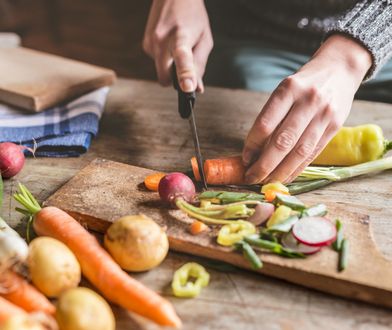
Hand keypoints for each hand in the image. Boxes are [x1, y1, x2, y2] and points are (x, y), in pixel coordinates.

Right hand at [143, 0, 212, 92]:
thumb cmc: (192, 16)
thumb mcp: (204, 40)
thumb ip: (200, 65)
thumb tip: (196, 88)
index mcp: (180, 36)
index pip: (182, 57)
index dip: (185, 74)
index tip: (187, 87)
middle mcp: (161, 40)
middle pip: (165, 77)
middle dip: (174, 80)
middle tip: (186, 68)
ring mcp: (150, 42)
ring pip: (161, 72)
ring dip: (171, 67)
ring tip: (179, 47)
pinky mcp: (145, 45)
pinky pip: (157, 63)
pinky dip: (165, 59)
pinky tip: (169, 44)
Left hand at [242, 34, 371, 183]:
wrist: (339, 69)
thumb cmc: (304, 83)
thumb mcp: (285, 90)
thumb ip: (272, 116)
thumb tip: (254, 151)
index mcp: (289, 89)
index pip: (265, 124)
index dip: (252, 145)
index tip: (244, 159)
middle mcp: (308, 101)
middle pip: (282, 141)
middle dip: (264, 165)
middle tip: (251, 177)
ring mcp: (324, 114)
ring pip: (299, 152)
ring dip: (280, 172)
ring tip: (266, 182)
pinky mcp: (335, 127)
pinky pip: (313, 154)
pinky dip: (297, 169)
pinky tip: (285, 177)